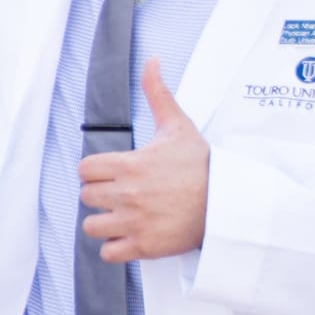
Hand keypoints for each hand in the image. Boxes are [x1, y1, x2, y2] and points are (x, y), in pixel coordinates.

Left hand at [79, 60, 206, 262]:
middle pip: (87, 196)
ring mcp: (134, 222)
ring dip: (105, 222)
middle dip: (102, 195)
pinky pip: (108, 252)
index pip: (85, 170)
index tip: (113, 173)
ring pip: (91, 225)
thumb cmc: (203, 166)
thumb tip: (152, 62)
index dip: (97, 171)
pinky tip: (130, 235)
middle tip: (124, 194)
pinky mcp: (144, 246)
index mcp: (130, 165)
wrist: (230, 202)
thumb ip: (158, 94)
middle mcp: (127, 194)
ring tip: (125, 216)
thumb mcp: (178, 127)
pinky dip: (115, 247)